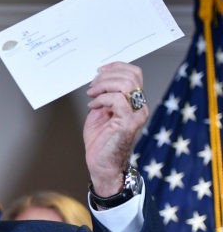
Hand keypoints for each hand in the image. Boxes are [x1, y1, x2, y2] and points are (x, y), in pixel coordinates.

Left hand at [84, 62, 148, 196]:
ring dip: (104, 85)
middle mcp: (138, 107)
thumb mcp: (99, 112)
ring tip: (92, 95)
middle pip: (131, 75)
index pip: (134, 73)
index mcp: (133, 102)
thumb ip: (103, 96)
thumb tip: (97, 81)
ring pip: (126, 85)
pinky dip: (102, 99)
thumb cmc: (101, 142)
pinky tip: (93, 106)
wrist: (102, 164)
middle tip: (93, 86)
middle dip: (107, 75)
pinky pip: (118, 100)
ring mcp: (135, 115)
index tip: (99, 71)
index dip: (116, 67)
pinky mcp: (128, 123)